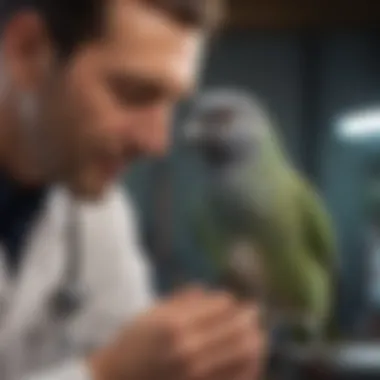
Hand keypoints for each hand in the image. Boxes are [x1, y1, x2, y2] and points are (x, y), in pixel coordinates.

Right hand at [89, 286, 266, 379]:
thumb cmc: (134, 342)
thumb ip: (184, 300)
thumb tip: (217, 293)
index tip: (234, 302)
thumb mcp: (152, 313)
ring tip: (257, 333)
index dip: (232, 302)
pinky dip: (251, 365)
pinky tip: (251, 358)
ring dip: (256, 339)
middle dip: (251, 317)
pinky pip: (240, 378)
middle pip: (238, 329)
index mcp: (176, 325)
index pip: (221, 307)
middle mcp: (189, 349)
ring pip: (246, 354)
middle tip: (255, 312)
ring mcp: (197, 375)